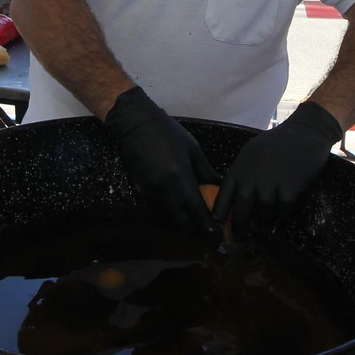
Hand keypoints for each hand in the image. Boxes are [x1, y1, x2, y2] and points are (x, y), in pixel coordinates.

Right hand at [103, 87, 218, 232]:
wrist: (136, 125)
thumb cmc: (168, 133)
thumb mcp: (192, 149)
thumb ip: (205, 170)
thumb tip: (219, 185)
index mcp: (180, 179)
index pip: (196, 210)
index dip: (207, 223)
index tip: (217, 230)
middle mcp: (165, 191)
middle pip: (181, 221)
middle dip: (194, 226)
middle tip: (205, 224)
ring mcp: (151, 193)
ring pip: (170, 215)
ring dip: (182, 218)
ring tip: (194, 214)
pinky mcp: (142, 190)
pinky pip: (160, 206)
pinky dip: (170, 208)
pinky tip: (178, 202)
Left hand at [213, 102, 342, 229]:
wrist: (304, 132)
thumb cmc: (276, 143)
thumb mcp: (251, 154)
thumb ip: (243, 174)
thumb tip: (236, 197)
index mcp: (239, 168)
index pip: (223, 196)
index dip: (219, 214)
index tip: (215, 228)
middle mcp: (251, 177)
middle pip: (241, 210)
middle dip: (240, 227)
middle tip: (241, 238)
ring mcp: (270, 182)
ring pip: (264, 212)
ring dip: (267, 217)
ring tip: (270, 217)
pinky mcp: (289, 187)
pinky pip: (283, 209)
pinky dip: (283, 212)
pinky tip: (285, 208)